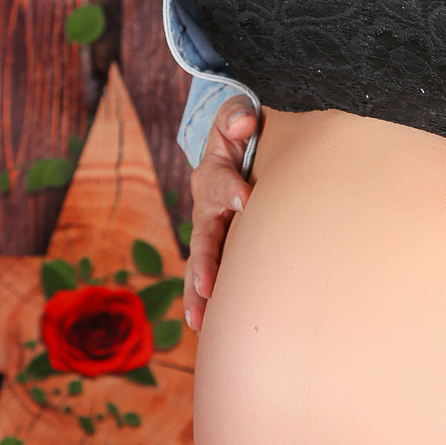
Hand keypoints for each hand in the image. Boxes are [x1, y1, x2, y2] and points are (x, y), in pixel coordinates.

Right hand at [183, 96, 258, 332]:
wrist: (238, 147)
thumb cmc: (241, 133)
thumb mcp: (237, 116)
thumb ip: (237, 115)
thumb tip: (245, 126)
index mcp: (211, 173)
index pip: (217, 180)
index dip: (229, 188)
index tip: (245, 197)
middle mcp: (206, 208)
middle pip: (202, 237)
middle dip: (206, 262)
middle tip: (210, 284)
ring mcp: (212, 231)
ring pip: (201, 265)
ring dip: (200, 292)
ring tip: (201, 320)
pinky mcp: (222, 248)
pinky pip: (213, 276)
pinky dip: (209, 300)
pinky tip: (210, 328)